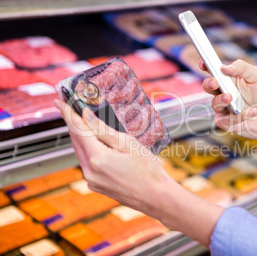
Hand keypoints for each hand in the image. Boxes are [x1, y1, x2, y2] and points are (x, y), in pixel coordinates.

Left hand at [54, 99, 170, 213]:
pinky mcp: (96, 185)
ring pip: (80, 152)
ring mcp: (92, 180)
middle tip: (70, 107)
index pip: (77, 129)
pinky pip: (87, 163)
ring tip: (82, 122)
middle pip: (76, 141)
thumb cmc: (147, 169)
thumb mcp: (127, 143)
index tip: (58, 100)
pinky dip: (88, 150)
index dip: (67, 113)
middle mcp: (89, 171)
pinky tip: (94, 143)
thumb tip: (85, 116)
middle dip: (72, 123)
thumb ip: (103, 130)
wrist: (156, 197)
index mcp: (97, 158)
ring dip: (80, 136)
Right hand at [200, 60, 256, 190]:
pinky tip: (252, 112)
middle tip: (215, 82)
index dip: (206, 66)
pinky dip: (239, 115)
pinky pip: (225, 118)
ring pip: (214, 103)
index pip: (214, 71)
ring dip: (222, 100)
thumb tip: (223, 67)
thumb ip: (242, 67)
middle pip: (208, 86)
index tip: (204, 62)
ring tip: (231, 98)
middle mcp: (225, 93)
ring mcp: (224, 108)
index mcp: (230, 80)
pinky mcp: (226, 122)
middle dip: (209, 83)